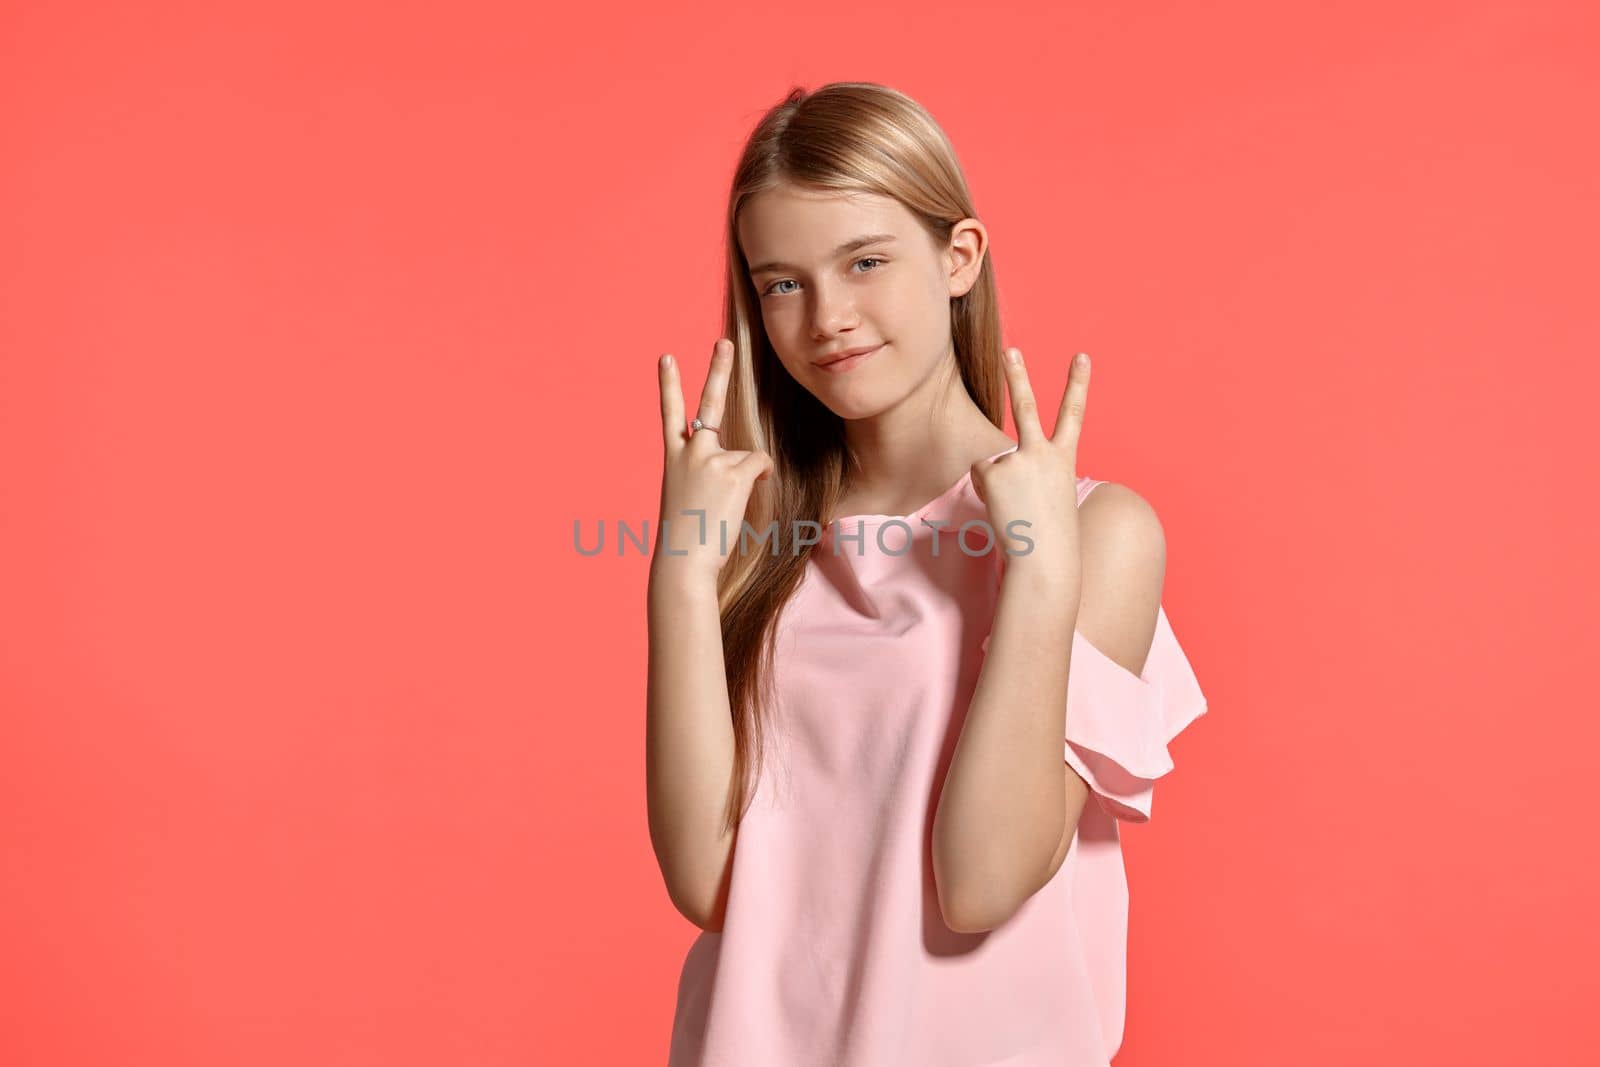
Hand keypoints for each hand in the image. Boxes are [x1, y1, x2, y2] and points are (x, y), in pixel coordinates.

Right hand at [652, 338, 774, 584]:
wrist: (682, 559)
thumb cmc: (687, 537)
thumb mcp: (690, 496)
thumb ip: (712, 471)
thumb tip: (751, 466)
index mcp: (674, 458)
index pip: (670, 413)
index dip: (669, 384)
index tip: (666, 357)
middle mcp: (691, 450)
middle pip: (709, 403)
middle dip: (718, 370)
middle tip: (723, 343)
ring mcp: (712, 458)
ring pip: (746, 456)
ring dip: (744, 479)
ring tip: (722, 505)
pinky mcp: (733, 471)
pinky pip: (760, 464)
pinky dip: (759, 479)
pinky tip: (744, 496)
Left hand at [970, 348, 1090, 589]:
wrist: (1046, 558)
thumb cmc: (1051, 537)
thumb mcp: (1048, 497)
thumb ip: (1027, 473)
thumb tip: (995, 467)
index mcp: (1064, 459)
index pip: (1074, 414)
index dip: (1078, 384)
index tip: (1081, 357)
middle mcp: (1042, 453)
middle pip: (1025, 406)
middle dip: (1017, 376)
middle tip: (1010, 350)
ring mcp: (1017, 460)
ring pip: (993, 464)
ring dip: (997, 486)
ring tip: (1015, 508)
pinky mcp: (996, 472)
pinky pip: (981, 477)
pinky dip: (986, 493)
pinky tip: (1001, 508)